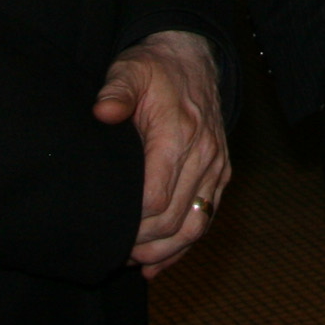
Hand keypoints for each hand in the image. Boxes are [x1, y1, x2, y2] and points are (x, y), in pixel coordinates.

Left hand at [92, 30, 229, 277]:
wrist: (194, 59)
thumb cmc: (155, 70)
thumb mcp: (130, 70)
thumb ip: (116, 91)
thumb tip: (103, 112)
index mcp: (179, 134)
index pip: (156, 198)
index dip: (132, 223)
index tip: (107, 230)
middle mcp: (204, 155)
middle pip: (175, 220)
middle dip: (143, 244)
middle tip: (113, 252)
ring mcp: (216, 167)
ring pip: (195, 227)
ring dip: (165, 252)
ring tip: (134, 262)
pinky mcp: (221, 174)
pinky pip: (206, 218)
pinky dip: (183, 246)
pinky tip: (157, 264)